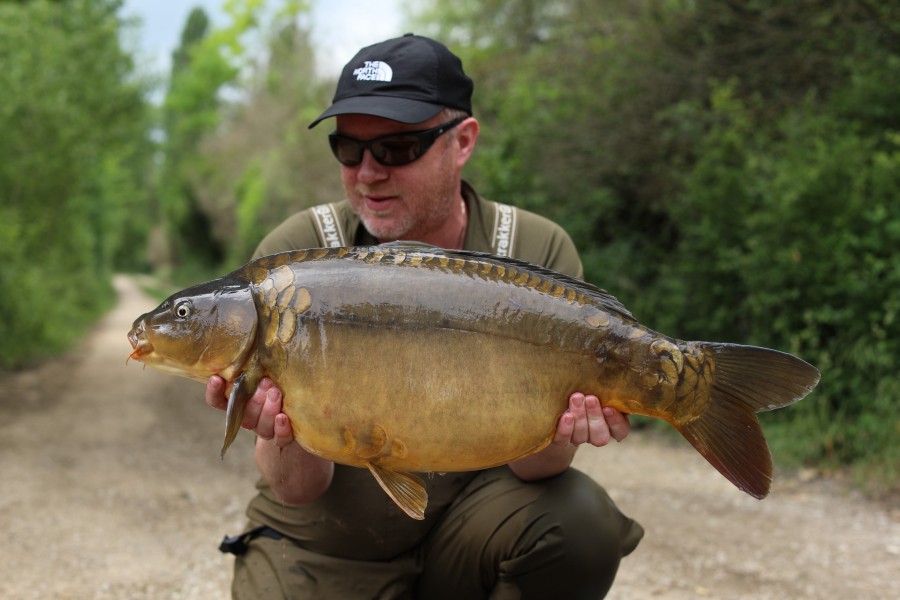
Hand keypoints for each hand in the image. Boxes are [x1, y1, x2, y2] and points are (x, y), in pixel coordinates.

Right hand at [205, 375, 293, 448]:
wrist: (297, 417)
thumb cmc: (277, 387)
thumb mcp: (267, 376)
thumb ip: (258, 369)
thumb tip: (258, 344)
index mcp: (239, 404)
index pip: (218, 402)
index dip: (214, 392)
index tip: (216, 378)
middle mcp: (249, 419)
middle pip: (245, 415)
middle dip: (254, 399)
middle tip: (265, 382)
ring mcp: (265, 430)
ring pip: (262, 426)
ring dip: (268, 409)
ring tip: (276, 392)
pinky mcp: (282, 438)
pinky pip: (280, 438)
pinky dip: (281, 428)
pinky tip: (283, 417)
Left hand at [509, 392, 629, 480]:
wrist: (556, 391)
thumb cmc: (583, 382)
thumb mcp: (596, 382)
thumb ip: (606, 380)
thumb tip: (614, 359)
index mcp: (611, 423)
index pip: (620, 431)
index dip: (616, 422)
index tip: (609, 407)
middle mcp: (595, 433)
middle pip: (600, 436)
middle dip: (595, 416)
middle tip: (590, 398)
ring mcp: (577, 437)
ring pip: (582, 437)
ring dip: (580, 417)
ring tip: (576, 397)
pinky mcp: (560, 438)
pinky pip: (563, 440)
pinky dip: (565, 429)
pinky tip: (565, 415)